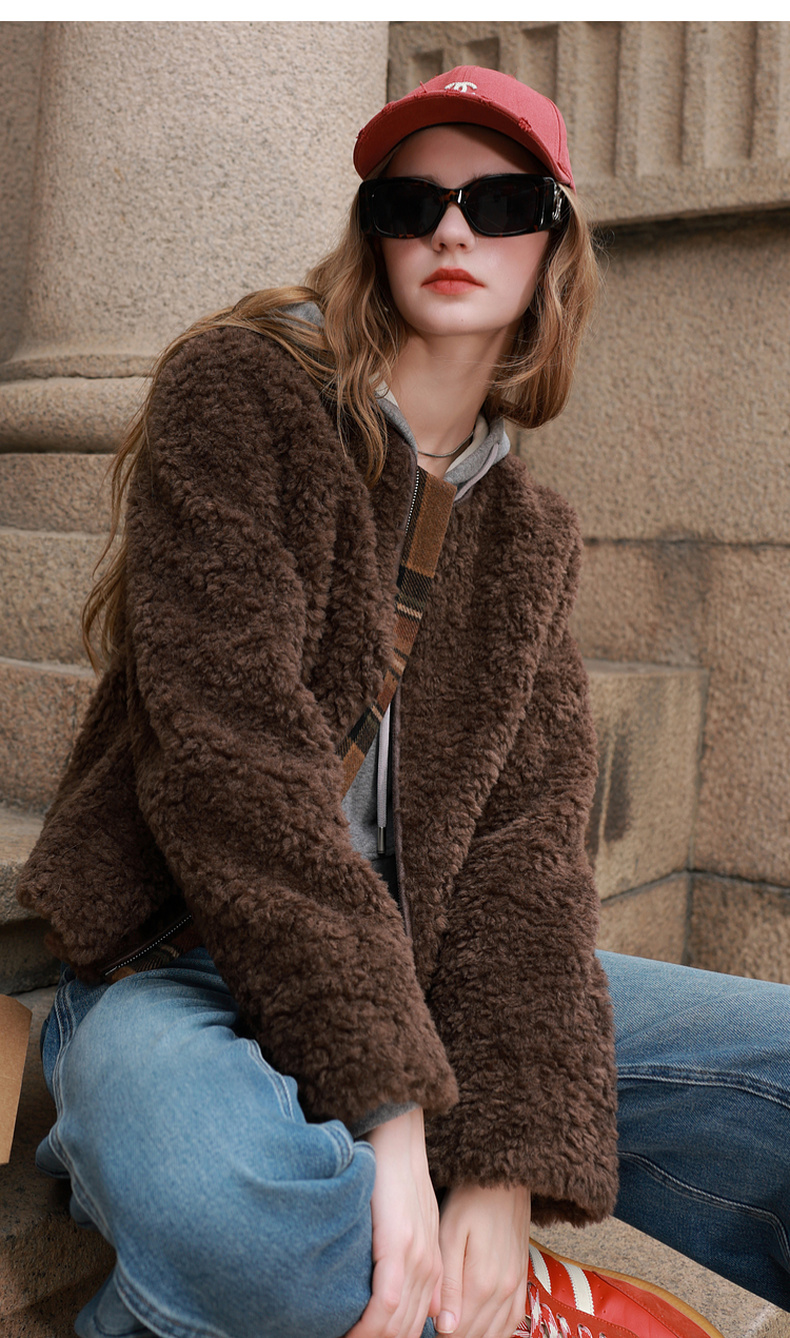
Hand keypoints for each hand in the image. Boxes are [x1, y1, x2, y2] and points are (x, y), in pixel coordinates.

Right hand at [345, 1108, 442, 1337]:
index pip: (414, 1327)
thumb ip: (420, 1269)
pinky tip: (350, 1334)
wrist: (399, 1141)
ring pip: (395, 1324)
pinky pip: (387, 1302)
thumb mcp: (417, 1228)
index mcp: (432, 1267)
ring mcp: (415, 1257)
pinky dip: (368, 1324)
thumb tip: (428, 1313)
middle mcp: (428, 1267)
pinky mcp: (397, 1246)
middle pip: (404, 1332)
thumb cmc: (396, 1181)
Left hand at [433, 1183, 530, 1337]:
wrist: (505, 1179)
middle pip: (475, 1335)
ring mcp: (516, 1286)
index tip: (421, 1333)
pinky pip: (514, 1320)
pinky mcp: (522, 1278)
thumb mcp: (450, 1235)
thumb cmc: (470, 1201)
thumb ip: (448, 1284)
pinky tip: (483, 1330)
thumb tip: (446, 1328)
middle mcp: (503, 1290)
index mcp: (481, 1282)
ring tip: (453, 1332)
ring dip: (474, 1337)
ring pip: (495, 1333)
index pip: (457, 1333)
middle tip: (432, 1334)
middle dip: (453, 1337)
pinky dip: (498, 1331)